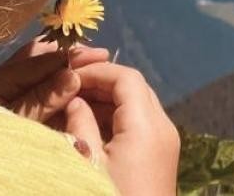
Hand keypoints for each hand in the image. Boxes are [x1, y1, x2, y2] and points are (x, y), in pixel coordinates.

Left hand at [0, 39, 109, 121]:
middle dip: (69, 56)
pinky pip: (37, 87)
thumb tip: (72, 75)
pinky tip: (78, 88)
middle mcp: (0, 79)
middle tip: (101, 57)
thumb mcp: (16, 122)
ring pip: (40, 71)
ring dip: (66, 69)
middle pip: (39, 58)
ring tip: (95, 68)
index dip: (70, 56)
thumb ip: (41, 100)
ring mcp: (4, 91)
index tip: (100, 55)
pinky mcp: (10, 105)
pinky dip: (58, 84)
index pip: (38, 59)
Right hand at [61, 63, 178, 195]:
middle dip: (100, 84)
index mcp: (147, 126)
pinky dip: (117, 119)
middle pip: (135, 88)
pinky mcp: (162, 157)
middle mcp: (164, 129)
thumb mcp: (86, 162)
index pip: (126, 78)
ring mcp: (166, 144)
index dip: (95, 71)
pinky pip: (141, 124)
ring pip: (138, 105)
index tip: (67, 76)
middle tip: (67, 89)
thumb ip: (79, 123)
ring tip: (72, 108)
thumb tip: (74, 100)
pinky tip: (89, 128)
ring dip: (107, 101)